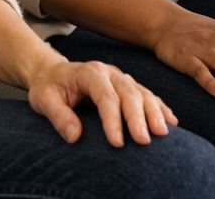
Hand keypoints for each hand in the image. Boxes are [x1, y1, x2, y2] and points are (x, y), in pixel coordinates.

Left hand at [24, 58, 176, 147]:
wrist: (52, 73)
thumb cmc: (49, 87)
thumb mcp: (43, 99)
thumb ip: (58, 115)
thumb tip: (74, 136)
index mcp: (89, 73)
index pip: (105, 96)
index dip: (112, 119)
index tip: (117, 142)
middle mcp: (109, 72)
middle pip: (128, 92)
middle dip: (138, 117)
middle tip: (144, 141)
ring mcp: (120, 77)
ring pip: (142, 92)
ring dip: (154, 112)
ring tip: (163, 133)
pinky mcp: (127, 85)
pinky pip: (148, 94)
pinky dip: (160, 107)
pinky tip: (171, 121)